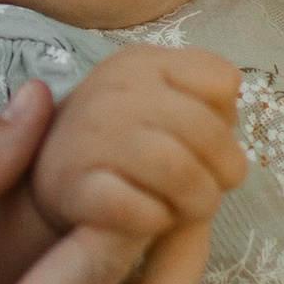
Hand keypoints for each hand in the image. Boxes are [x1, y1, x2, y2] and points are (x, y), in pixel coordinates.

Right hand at [29, 47, 245, 245]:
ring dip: (199, 201)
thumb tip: (231, 122)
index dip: (228, 117)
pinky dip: (159, 221)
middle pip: (208, 132)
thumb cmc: (122, 135)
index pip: (222, 79)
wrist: (52, 171)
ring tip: (190, 209)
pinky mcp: (78, 188)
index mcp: (142, 62)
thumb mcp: (156, 97)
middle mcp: (116, 90)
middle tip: (213, 189)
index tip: (210, 142)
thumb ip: (200, 99)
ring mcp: (93, 137)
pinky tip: (154, 220)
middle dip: (224, 171)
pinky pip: (140, 211)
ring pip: (180, 173)